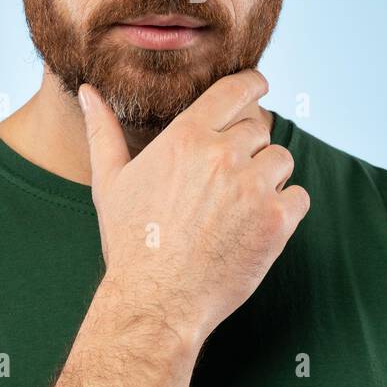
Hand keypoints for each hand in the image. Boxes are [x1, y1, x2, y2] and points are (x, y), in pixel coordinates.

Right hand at [78, 69, 310, 346]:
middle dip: (250, 146)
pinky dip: (285, 209)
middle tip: (230, 176)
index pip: (236, 89)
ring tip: (241, 204)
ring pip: (281, 159)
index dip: (253, 85)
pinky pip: (298, 196)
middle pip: (260, 127)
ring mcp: (253, 187)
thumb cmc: (131, 243)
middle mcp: (222, 155)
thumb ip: (103, 131)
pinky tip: (257, 225)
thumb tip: (87, 92)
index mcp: (186, 137)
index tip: (258, 87)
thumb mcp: (110, 182)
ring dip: (269, 177)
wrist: (156, 302)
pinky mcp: (276, 220)